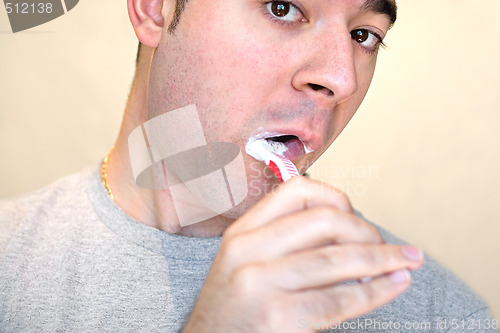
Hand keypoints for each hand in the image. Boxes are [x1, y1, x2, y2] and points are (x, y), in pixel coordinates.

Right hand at [182, 177, 423, 331]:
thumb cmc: (235, 311)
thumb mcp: (245, 264)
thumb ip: (286, 242)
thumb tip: (349, 229)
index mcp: (242, 232)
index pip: (297, 192)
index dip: (337, 199)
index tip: (356, 217)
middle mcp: (247, 251)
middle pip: (324, 221)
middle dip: (367, 232)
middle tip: (387, 247)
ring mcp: (259, 283)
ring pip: (337, 259)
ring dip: (383, 259)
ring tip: (408, 261)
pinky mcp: (277, 317)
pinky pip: (339, 299)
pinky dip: (376, 292)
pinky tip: (395, 285)